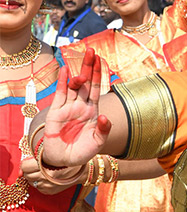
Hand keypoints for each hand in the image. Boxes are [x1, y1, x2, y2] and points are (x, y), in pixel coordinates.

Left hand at [20, 156, 85, 194]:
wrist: (80, 172)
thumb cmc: (66, 161)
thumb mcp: (51, 156)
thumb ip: (34, 160)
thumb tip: (20, 170)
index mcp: (45, 167)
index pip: (24, 167)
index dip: (26, 163)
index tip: (30, 162)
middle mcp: (45, 179)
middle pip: (26, 175)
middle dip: (29, 171)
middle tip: (37, 167)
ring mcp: (47, 187)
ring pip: (31, 182)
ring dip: (33, 177)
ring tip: (42, 173)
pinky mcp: (49, 192)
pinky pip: (37, 187)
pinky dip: (39, 183)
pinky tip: (47, 178)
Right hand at [40, 49, 111, 168]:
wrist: (64, 161)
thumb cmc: (83, 152)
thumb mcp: (98, 142)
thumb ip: (103, 130)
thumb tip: (105, 118)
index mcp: (93, 111)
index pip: (97, 88)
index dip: (99, 75)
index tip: (101, 60)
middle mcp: (81, 106)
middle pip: (85, 83)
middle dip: (89, 67)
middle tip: (91, 50)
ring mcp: (68, 107)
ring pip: (73, 87)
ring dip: (78, 76)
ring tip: (83, 69)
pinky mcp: (56, 111)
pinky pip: (60, 94)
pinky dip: (62, 82)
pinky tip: (65, 70)